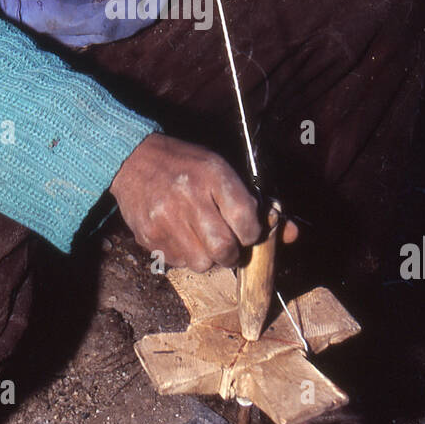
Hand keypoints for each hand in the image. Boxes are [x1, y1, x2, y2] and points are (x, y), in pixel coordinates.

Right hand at [109, 133, 297, 272]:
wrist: (132, 159)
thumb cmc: (185, 165)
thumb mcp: (221, 171)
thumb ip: (256, 204)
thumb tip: (293, 234)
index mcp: (212, 174)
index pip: (247, 222)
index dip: (252, 233)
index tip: (247, 230)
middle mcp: (188, 197)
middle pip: (225, 250)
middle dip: (232, 253)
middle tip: (227, 244)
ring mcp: (165, 219)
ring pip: (202, 263)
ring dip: (207, 257)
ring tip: (200, 237)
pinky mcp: (148, 236)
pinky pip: (178, 263)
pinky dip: (184, 256)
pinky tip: (179, 235)